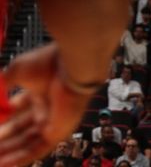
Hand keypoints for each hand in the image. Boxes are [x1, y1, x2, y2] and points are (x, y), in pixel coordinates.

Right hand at [0, 44, 94, 166]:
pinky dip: (21, 157)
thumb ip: (3, 83)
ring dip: (8, 151)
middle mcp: (48, 107)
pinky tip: (4, 163)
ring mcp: (54, 121)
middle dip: (4, 137)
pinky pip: (37, 149)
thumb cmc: (48, 64)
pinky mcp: (59, 132)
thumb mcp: (16, 71)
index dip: (4, 117)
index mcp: (40, 91)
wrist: (72, 68)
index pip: (19, 108)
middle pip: (21, 128)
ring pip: (27, 142)